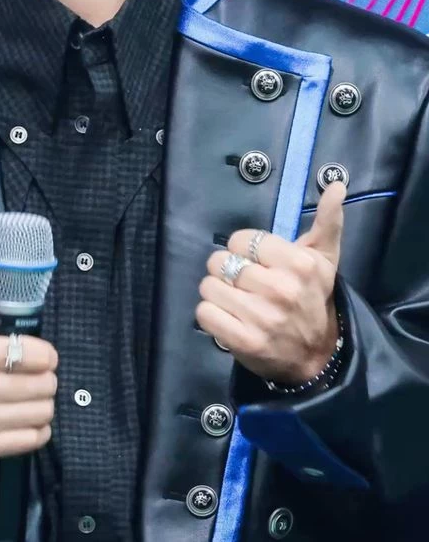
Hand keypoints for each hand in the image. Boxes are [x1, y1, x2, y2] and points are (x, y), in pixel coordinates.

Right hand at [0, 236, 57, 464]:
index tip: (32, 353)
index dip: (42, 354)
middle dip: (43, 380)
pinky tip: (18, 417)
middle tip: (28, 376)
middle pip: (45, 386)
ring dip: (40, 405)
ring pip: (43, 413)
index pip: (39, 356)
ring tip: (24, 396)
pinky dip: (34, 429)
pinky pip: (33, 439)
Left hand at [196, 181, 345, 383]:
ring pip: (208, 285)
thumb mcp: (325, 259)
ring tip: (235, 300)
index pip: (242, 239)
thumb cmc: (314, 299)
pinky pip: (204, 312)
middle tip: (244, 284)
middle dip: (228, 271)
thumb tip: (337, 185)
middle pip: (221, 261)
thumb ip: (327, 220)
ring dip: (217, 292)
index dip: (244, 250)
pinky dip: (211, 315)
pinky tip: (228, 318)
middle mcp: (280, 289)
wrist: (318, 356)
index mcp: (298, 264)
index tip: (257, 262)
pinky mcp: (243, 341)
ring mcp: (260, 317)